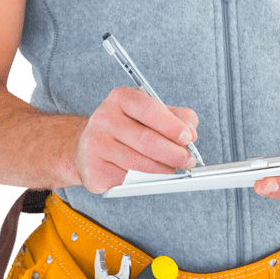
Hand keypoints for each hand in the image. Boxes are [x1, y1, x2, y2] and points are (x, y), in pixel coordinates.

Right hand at [73, 86, 198, 193]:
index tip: (187, 138)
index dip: (171, 125)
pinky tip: (150, 176)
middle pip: (146, 140)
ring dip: (163, 170)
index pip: (148, 109)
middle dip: (174, 153)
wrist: (88, 146)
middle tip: (188, 160)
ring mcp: (96, 145)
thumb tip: (190, 130)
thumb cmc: (125, 127)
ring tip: (174, 169)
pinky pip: (127, 180)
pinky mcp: (94, 170)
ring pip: (139, 163)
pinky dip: (143, 180)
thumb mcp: (150, 113)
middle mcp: (104, 118)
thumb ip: (175, 116)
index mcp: (120, 98)